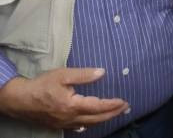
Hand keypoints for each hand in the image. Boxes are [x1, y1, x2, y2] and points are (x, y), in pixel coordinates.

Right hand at [0, 68, 127, 129]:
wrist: (20, 99)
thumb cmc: (42, 85)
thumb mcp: (63, 75)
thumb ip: (84, 75)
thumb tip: (102, 72)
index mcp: (73, 105)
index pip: (98, 106)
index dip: (112, 105)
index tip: (124, 101)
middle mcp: (70, 117)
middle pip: (96, 118)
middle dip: (113, 114)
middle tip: (125, 108)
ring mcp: (64, 123)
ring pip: (88, 124)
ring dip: (103, 119)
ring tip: (114, 114)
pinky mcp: (58, 125)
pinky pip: (77, 127)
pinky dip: (88, 124)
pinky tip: (91, 123)